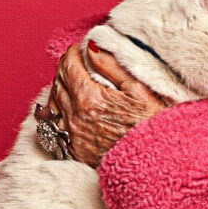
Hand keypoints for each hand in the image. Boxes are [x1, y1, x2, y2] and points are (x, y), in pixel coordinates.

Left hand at [45, 41, 171, 165]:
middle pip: (58, 82)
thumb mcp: (138, 90)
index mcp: (90, 99)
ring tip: (73, 81)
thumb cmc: (151, 126)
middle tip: (76, 61)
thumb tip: (91, 46)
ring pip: (53, 102)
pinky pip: (53, 124)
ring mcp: (71, 136)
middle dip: (65, 67)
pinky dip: (56, 109)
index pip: (68, 67)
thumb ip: (111, 66)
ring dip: (60, 87)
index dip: (72, 53)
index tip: (78, 49)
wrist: (154, 162)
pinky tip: (67, 105)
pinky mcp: (72, 150)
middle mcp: (74, 118)